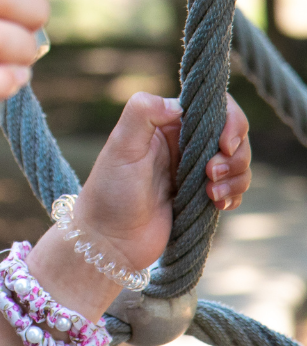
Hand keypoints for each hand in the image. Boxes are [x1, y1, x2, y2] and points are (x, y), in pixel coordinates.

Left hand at [74, 91, 251, 273]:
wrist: (109, 240)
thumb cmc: (110, 191)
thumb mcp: (120, 146)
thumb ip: (142, 113)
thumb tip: (179, 105)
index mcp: (164, 124)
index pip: (211, 107)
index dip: (228, 120)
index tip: (224, 144)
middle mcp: (181, 143)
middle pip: (232, 134)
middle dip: (235, 153)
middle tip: (211, 174)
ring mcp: (193, 170)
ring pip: (236, 161)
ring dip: (236, 176)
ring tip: (212, 194)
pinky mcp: (201, 195)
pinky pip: (233, 187)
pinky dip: (234, 194)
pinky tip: (218, 204)